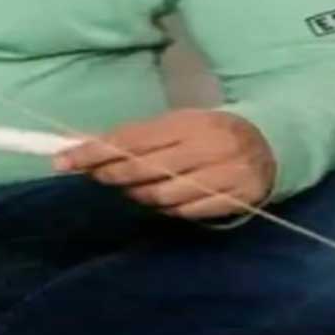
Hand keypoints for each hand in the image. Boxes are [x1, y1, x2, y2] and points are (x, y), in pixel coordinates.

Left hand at [51, 108, 276, 219]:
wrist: (271, 140)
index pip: (131, 139)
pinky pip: (189, 212)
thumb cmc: (210, 131)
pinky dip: (170, 209)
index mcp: (189, 122)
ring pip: (164, 195)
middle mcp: (208, 147)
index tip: (63, 160)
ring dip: (140, 194)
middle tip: (97, 175)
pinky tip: (165, 200)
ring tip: (135, 187)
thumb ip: (139, 136)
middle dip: (112, 175)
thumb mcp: (178, 123)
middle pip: (144, 169)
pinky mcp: (238, 198)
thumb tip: (88, 149)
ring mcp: (226, 174)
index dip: (94, 152)